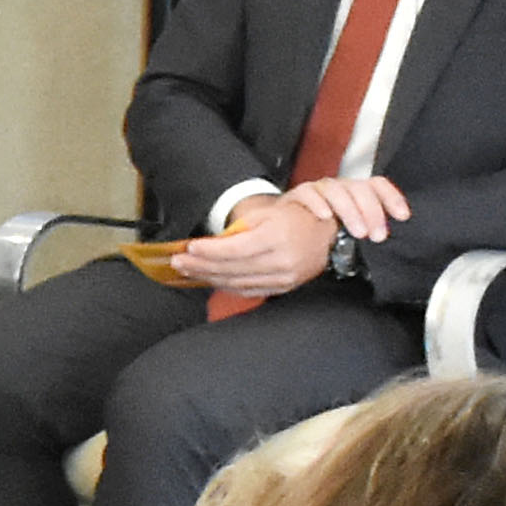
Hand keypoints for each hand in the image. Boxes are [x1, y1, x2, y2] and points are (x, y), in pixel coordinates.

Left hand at [169, 183, 389, 301]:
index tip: (187, 248)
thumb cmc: (294, 218)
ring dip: (209, 277)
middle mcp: (282, 260)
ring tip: (188, 270)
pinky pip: (249, 290)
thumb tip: (207, 245)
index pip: (234, 249)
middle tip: (177, 261)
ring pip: (238, 282)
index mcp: (277, 238)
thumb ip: (238, 231)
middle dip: (201, 266)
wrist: (327, 233)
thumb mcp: (266, 215)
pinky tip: (210, 279)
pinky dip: (227, 286)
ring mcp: (284, 277)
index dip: (208, 251)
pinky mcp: (284, 287)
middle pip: (232, 268)